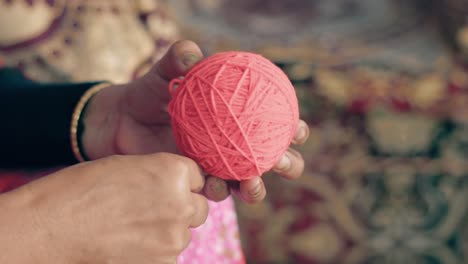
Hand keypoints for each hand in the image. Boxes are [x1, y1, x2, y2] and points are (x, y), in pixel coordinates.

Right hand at [0, 153, 207, 263]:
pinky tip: (128, 244)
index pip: (198, 178)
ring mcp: (174, 238)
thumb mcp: (129, 167)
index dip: (182, 183)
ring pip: (183, 233)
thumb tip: (180, 188)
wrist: (53, 227)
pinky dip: (155, 251)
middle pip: (197, 208)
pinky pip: (169, 255)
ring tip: (131, 228)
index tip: (164, 188)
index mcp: (174, 172)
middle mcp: (182, 204)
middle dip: (180, 208)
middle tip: (149, 210)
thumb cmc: (83, 189)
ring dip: (167, 231)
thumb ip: (161, 176)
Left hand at [82, 40, 309, 203]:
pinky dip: (219, 190)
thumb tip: (193, 53)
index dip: (293, 129)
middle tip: (284, 163)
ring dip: (256, 188)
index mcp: (238, 117)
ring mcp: (217, 165)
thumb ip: (179, 59)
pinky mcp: (196, 180)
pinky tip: (214, 185)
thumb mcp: (164, 73)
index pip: (275, 123)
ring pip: (248, 182)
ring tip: (252, 185)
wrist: (121, 119)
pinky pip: (214, 190)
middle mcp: (233, 143)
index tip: (298, 130)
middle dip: (287, 164)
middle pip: (271, 158)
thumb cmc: (150, 92)